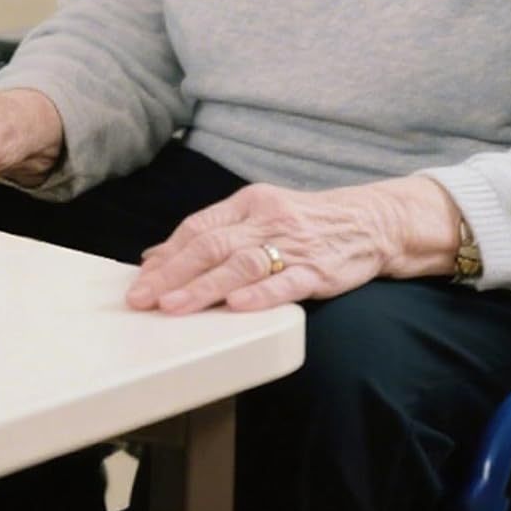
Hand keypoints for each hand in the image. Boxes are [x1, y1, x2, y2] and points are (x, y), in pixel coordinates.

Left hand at [125, 175, 461, 314]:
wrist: (370, 222)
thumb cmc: (304, 222)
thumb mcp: (256, 215)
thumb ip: (212, 234)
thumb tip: (156, 256)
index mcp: (246, 204)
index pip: (197, 228)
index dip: (167, 254)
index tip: (141, 279)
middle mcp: (264, 220)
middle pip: (210, 246)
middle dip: (171, 274)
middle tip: (143, 297)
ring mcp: (292, 244)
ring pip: (240, 264)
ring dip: (203, 287)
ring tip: (174, 306)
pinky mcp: (319, 270)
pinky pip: (286, 283)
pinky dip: (259, 294)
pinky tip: (236, 305)